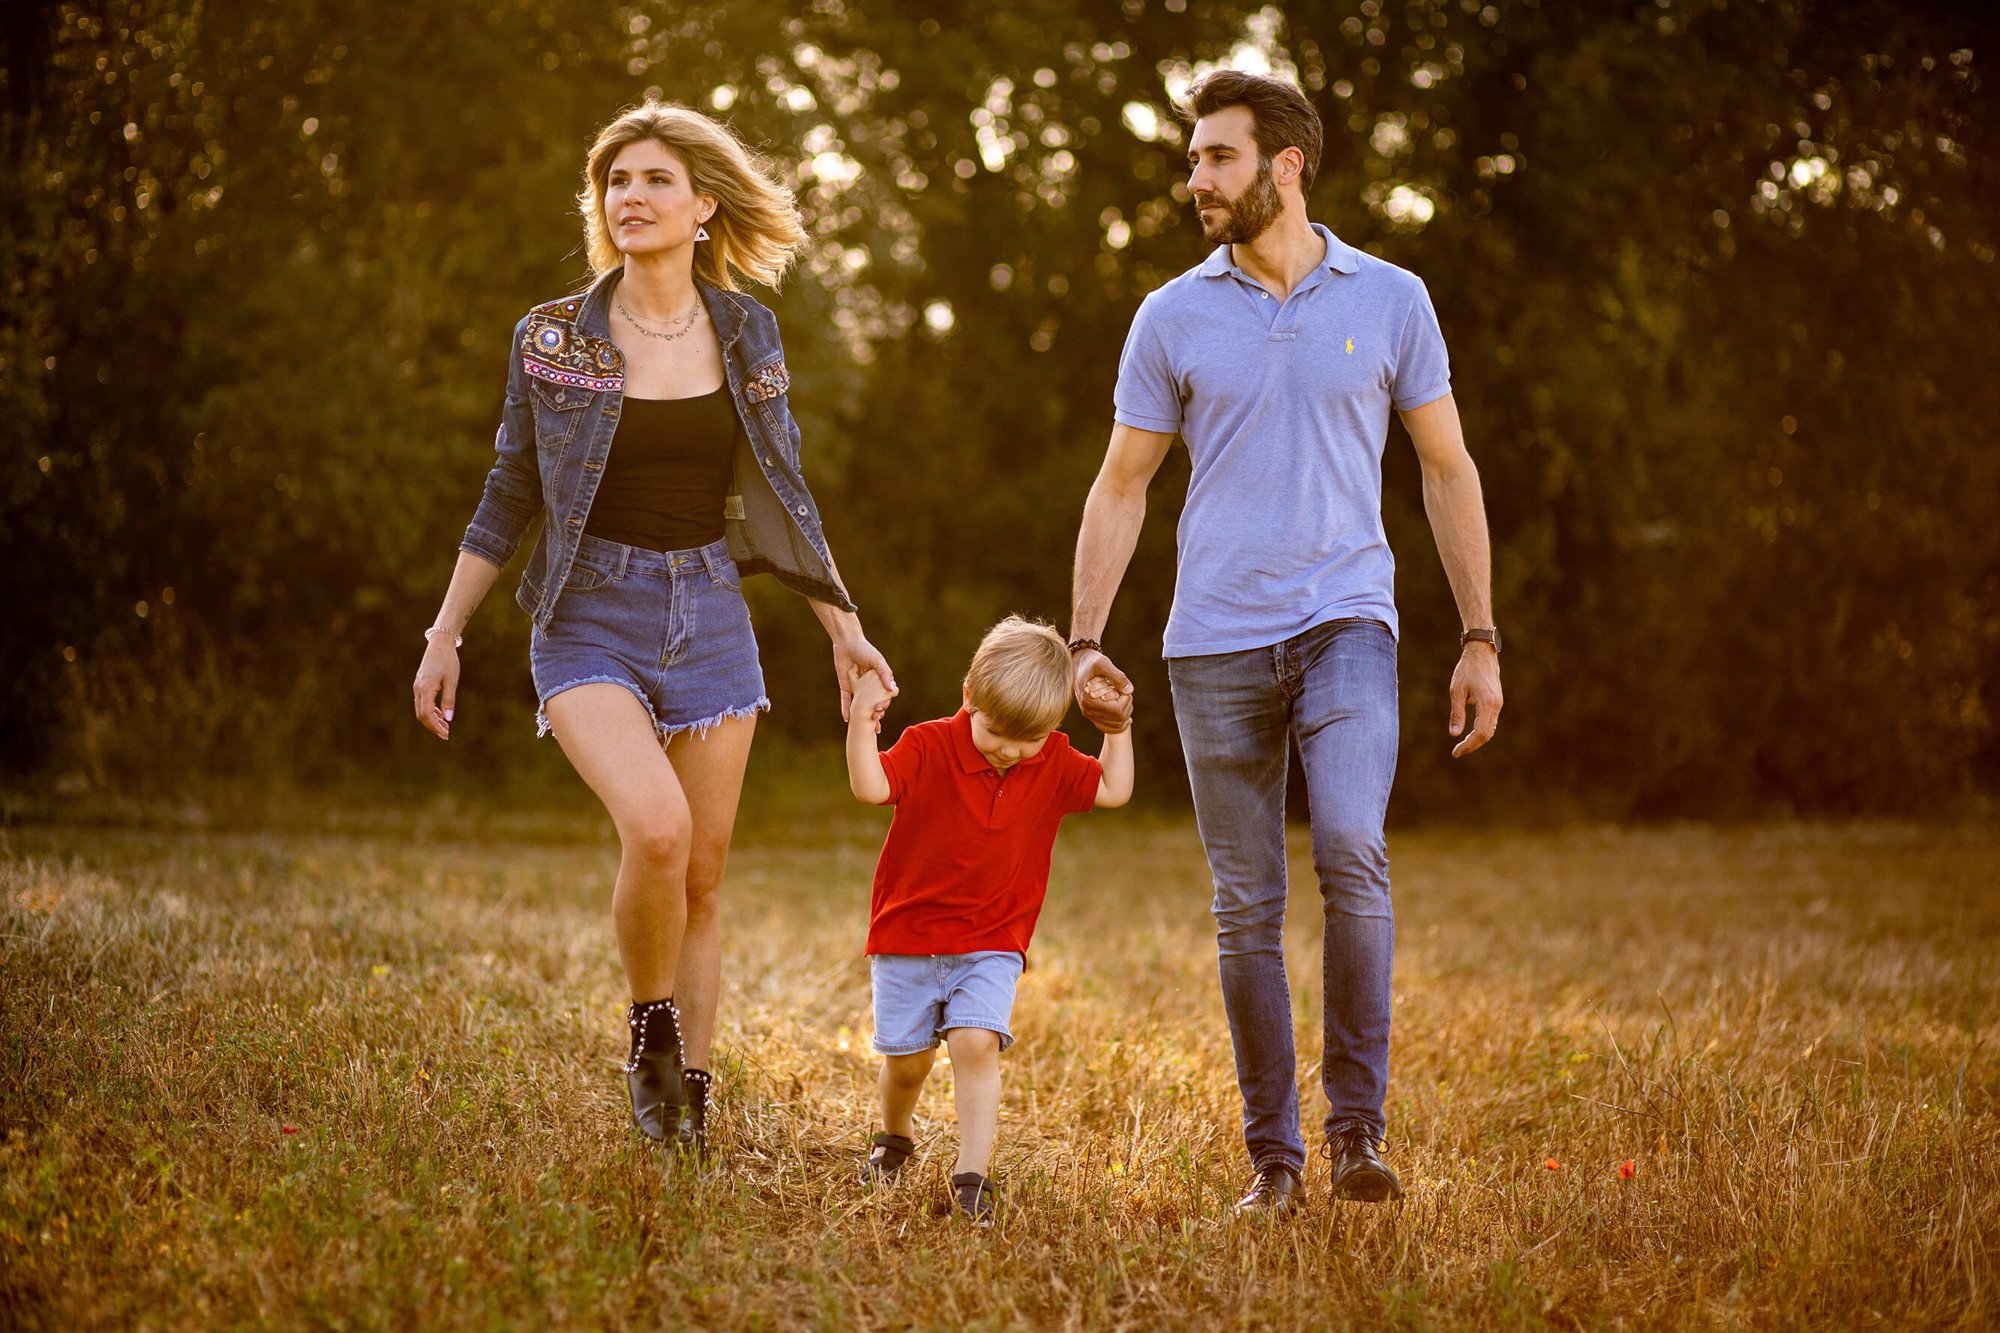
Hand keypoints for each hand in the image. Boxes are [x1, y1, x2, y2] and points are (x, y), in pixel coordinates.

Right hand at [412, 638, 460, 739]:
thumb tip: (449, 719)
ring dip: (432, 720)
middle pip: (421, 714)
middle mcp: (418, 689)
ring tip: (445, 728)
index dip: (435, 726)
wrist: (440, 644)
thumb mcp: (452, 680)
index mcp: (426, 688)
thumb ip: (449, 700)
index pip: (427, 714)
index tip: (445, 734)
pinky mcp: (420, 685)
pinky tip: (441, 716)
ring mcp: (418, 687)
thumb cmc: (448, 661)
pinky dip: (431, 711)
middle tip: (446, 735)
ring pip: (421, 709)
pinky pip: (423, 702)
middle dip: (433, 726)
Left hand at [833, 634, 896, 728]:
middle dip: (875, 712)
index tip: (881, 710)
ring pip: (860, 704)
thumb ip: (884, 674)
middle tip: (875, 720)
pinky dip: (845, 709)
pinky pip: (845, 699)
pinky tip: (847, 719)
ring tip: (864, 727)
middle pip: (872, 702)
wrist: (847, 642)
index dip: (884, 704)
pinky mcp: (846, 686)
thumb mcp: (877, 661)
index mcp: (878, 680)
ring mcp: (856, 686)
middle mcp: (868, 685)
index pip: (884, 695)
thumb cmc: (864, 649)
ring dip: (862, 715)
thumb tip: (893, 690)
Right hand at [1072, 648, 1133, 731]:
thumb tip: (1129, 691)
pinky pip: (1112, 728)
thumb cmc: (1092, 662)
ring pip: (1118, 724)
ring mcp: (1091, 716)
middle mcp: (1088, 711)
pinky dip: (1122, 722)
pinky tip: (1127, 713)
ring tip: (1121, 696)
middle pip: (1119, 718)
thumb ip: (1117, 676)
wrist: (1081, 664)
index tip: (1122, 686)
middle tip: (1122, 690)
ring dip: (1125, 710)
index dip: (1125, 699)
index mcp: (1089, 701)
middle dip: (1126, 704)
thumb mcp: (1103, 663)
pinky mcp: (1094, 717)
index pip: (1117, 711)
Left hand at [1448, 642, 1501, 756]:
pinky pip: (1490, 721)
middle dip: (1472, 745)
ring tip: (1462, 745)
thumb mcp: (1456, 691)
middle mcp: (1496, 705)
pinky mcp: (1496, 701)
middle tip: (1457, 751)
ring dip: (1477, 739)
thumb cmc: (1466, 670)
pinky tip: (1470, 734)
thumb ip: (1457, 713)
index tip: (1456, 752)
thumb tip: (1454, 734)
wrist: (1481, 653)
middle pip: (1487, 734)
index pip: (1480, 733)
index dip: (1469, 745)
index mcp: (1487, 703)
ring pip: (1490, 729)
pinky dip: (1481, 730)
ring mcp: (1498, 704)